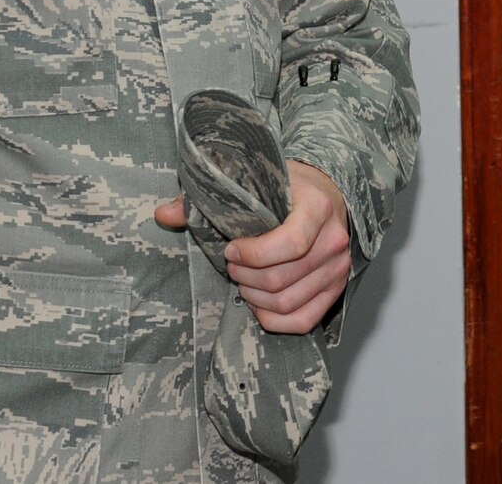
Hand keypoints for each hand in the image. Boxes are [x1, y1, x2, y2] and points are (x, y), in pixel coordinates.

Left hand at [155, 160, 352, 334]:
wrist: (326, 194)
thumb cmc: (287, 189)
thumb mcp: (255, 181)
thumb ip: (210, 199)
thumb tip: (163, 214)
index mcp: (317, 207)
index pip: (289, 244)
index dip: (251, 254)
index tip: (230, 248)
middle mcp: (334, 239)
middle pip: (281, 279)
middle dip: (245, 276)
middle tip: (231, 265)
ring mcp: (338, 267)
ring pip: (288, 302)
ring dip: (255, 296)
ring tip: (243, 280)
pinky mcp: (336, 289)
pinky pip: (304, 320)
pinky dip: (274, 319)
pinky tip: (258, 303)